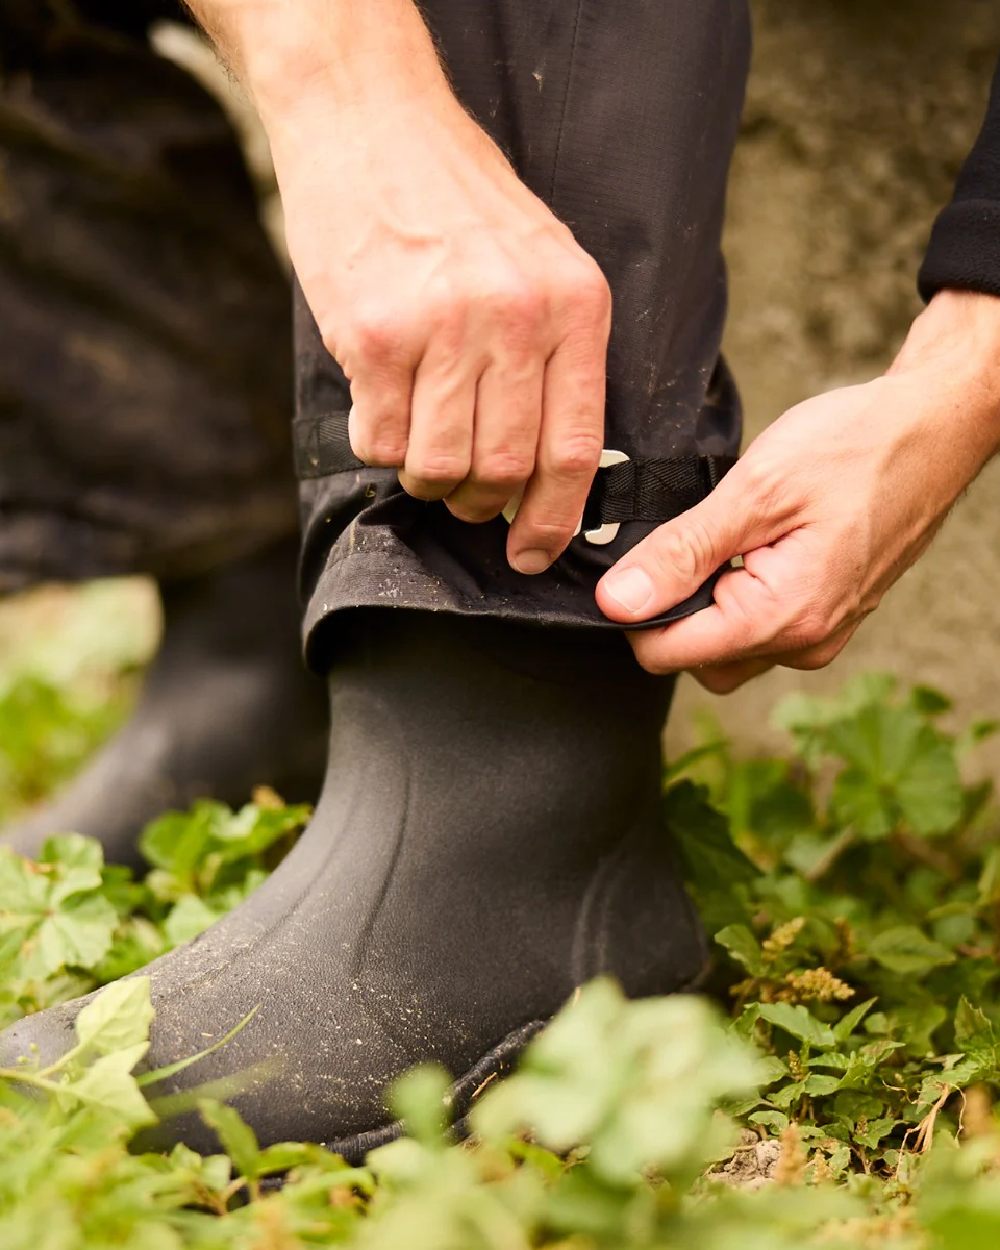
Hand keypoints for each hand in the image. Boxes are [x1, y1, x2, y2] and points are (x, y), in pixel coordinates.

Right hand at [247, 2, 609, 574]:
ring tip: (419, 440)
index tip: (533, 553)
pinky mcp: (373, 336)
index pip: (576, 450)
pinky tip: (380, 404)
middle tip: (463, 494)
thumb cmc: (457, 200)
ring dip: (426, 477)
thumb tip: (549, 470)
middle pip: (504, 470)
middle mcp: (516, 318)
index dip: (555, 519)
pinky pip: (378, 441)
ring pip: (439, 466)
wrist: (371, 119)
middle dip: (481, 503)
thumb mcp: (543, 262)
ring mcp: (442, 327)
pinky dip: (377, 444)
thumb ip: (555, 358)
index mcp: (574, 306)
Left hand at [596, 291, 999, 691]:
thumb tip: (617, 601)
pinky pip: (760, 629)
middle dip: (670, 611)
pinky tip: (748, 546)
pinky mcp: (826, 616)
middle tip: (681, 541)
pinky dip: (737, 597)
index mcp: (783, 617)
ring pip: (726, 647)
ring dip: (706, 604)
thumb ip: (681, 553)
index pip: (668, 654)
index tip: (630, 562)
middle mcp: (805, 641)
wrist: (931, 429)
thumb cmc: (855, 447)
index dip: (633, 612)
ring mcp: (820, 633)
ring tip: (724, 538)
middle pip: (694, 659)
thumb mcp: (754, 490)